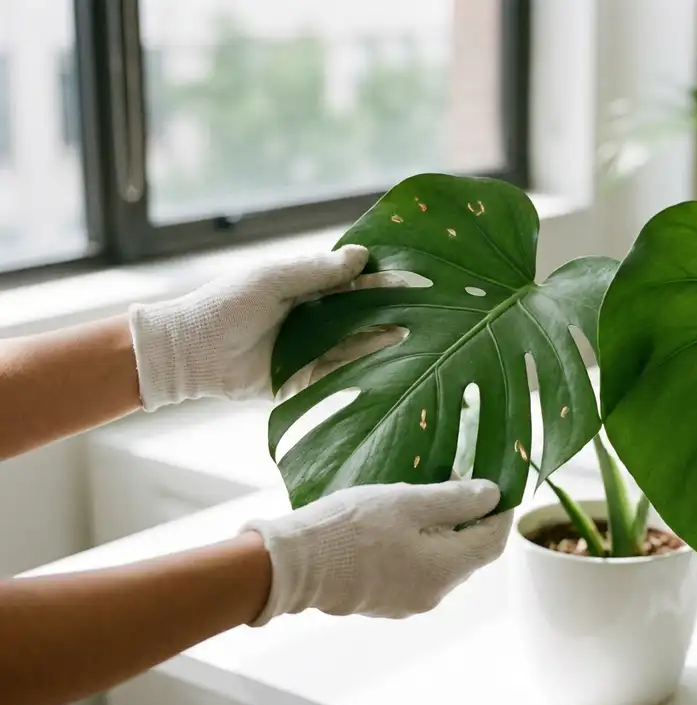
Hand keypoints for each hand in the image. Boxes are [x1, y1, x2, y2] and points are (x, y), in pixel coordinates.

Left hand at [129, 244, 394, 410]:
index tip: (417, 276)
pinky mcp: (306, 381)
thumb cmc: (226, 306)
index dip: (384, 280)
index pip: (356, 282)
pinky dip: (365, 369)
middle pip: (363, 314)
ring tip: (419, 334)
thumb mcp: (273, 279)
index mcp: (307, 289)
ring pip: (358, 344)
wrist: (189, 353)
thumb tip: (362, 255)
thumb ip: (316, 271)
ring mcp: (313, 351)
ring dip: (385, 340)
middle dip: (393, 311)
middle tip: (431, 309)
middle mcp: (316, 319)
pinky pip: (341, 374)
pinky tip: (391, 362)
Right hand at [241, 480, 510, 623]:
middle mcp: (432, 594)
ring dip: (442, 532)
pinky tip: (398, 522)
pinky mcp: (382, 601)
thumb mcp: (407, 502)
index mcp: (444, 570)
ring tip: (426, 498)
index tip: (496, 484)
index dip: (500, 512)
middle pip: (468, 554)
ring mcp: (406, 601)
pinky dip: (418, 546)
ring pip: (440, 562)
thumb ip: (455, 499)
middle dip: (470, 519)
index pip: (492, 542)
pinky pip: (414, 570)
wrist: (291, 565)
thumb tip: (493, 496)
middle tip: (459, 482)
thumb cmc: (350, 527)